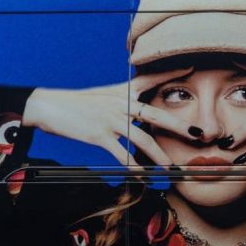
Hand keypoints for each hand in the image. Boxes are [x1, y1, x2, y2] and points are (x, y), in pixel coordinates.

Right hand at [23, 68, 195, 166]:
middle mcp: (120, 103)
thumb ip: (123, 102)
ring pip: (142, 139)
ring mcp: (111, 119)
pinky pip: (122, 154)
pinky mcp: (99, 134)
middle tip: (197, 134)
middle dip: (179, 125)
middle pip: (156, 114)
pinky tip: (142, 176)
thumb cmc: (77, 104)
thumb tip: (139, 113)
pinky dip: (133, 167)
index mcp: (122, 91)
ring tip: (171, 168)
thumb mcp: (103, 96)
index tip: (190, 69)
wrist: (48, 106)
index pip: (150, 79)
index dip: (170, 73)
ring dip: (159, 156)